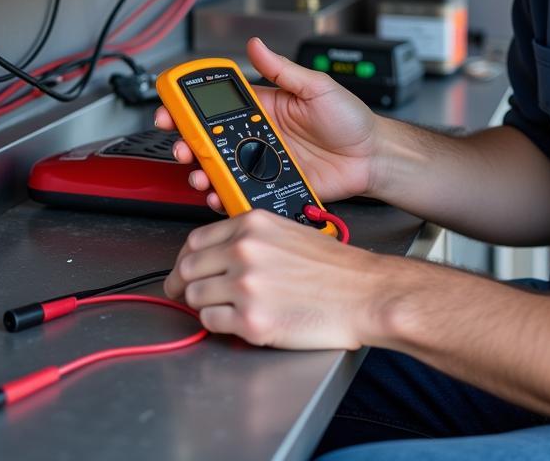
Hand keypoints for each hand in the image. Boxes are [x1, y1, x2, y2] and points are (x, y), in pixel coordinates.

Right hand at [154, 37, 380, 212]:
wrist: (373, 156)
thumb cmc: (350, 119)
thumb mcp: (317, 86)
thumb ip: (283, 70)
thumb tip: (256, 45)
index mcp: (265, 108)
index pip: (220, 105)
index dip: (193, 106)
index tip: (172, 107)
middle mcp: (259, 136)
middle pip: (212, 140)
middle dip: (188, 142)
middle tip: (180, 145)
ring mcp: (264, 163)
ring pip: (221, 168)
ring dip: (202, 171)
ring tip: (199, 173)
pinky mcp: (273, 186)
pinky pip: (242, 193)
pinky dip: (225, 196)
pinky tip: (219, 194)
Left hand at [164, 208, 391, 348]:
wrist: (364, 293)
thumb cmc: (335, 268)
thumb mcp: (288, 232)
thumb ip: (249, 238)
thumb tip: (216, 255)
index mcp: (253, 225)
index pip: (195, 241)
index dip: (186, 260)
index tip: (186, 270)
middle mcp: (245, 251)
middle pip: (187, 269)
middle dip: (185, 284)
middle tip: (190, 294)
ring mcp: (246, 286)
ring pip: (195, 297)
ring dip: (205, 305)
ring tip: (228, 307)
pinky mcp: (251, 321)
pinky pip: (211, 322)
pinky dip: (219, 324)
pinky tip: (240, 319)